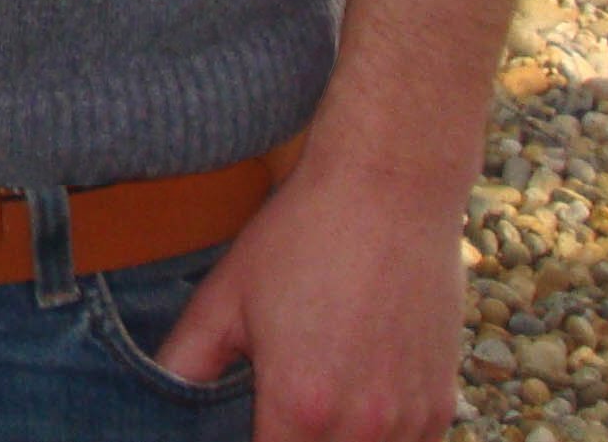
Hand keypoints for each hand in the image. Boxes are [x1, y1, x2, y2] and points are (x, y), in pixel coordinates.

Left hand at [153, 151, 465, 438]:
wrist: (389, 191)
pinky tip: (357, 407)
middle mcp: (362, 427)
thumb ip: (186, 359)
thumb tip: (165, 393)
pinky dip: (382, 440)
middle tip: (277, 411)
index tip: (248, 423)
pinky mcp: (443, 404)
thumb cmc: (301, 237)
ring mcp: (410, 420)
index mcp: (299, 407)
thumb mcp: (225, 295)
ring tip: (316, 403)